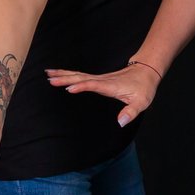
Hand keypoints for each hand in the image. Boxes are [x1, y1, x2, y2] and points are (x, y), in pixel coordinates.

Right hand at [44, 60, 159, 126]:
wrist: (146, 72)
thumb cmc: (143, 88)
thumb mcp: (141, 102)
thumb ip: (131, 112)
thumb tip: (120, 122)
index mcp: (111, 86)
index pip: (93, 85)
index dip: (82, 86)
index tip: (69, 88)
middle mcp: (102, 80)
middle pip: (81, 77)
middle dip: (65, 78)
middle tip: (50, 78)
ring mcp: (100, 78)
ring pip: (78, 75)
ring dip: (63, 74)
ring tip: (48, 73)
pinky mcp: (98, 79)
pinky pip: (81, 76)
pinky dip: (69, 74)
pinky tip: (61, 75)